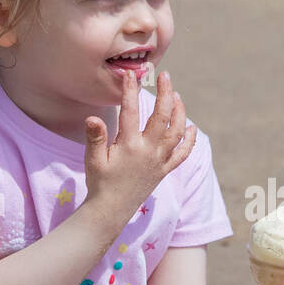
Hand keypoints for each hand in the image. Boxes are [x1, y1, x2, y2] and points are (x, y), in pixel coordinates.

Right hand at [83, 70, 196, 215]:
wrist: (111, 210)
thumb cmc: (100, 183)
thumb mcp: (93, 160)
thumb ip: (95, 137)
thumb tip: (93, 117)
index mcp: (129, 146)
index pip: (131, 111)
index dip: (130, 90)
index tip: (131, 74)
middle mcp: (148, 151)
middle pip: (162, 116)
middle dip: (165, 93)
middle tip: (165, 75)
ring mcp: (159, 161)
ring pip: (176, 132)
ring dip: (179, 112)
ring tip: (177, 95)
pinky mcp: (165, 170)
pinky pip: (182, 154)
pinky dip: (189, 140)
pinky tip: (191, 127)